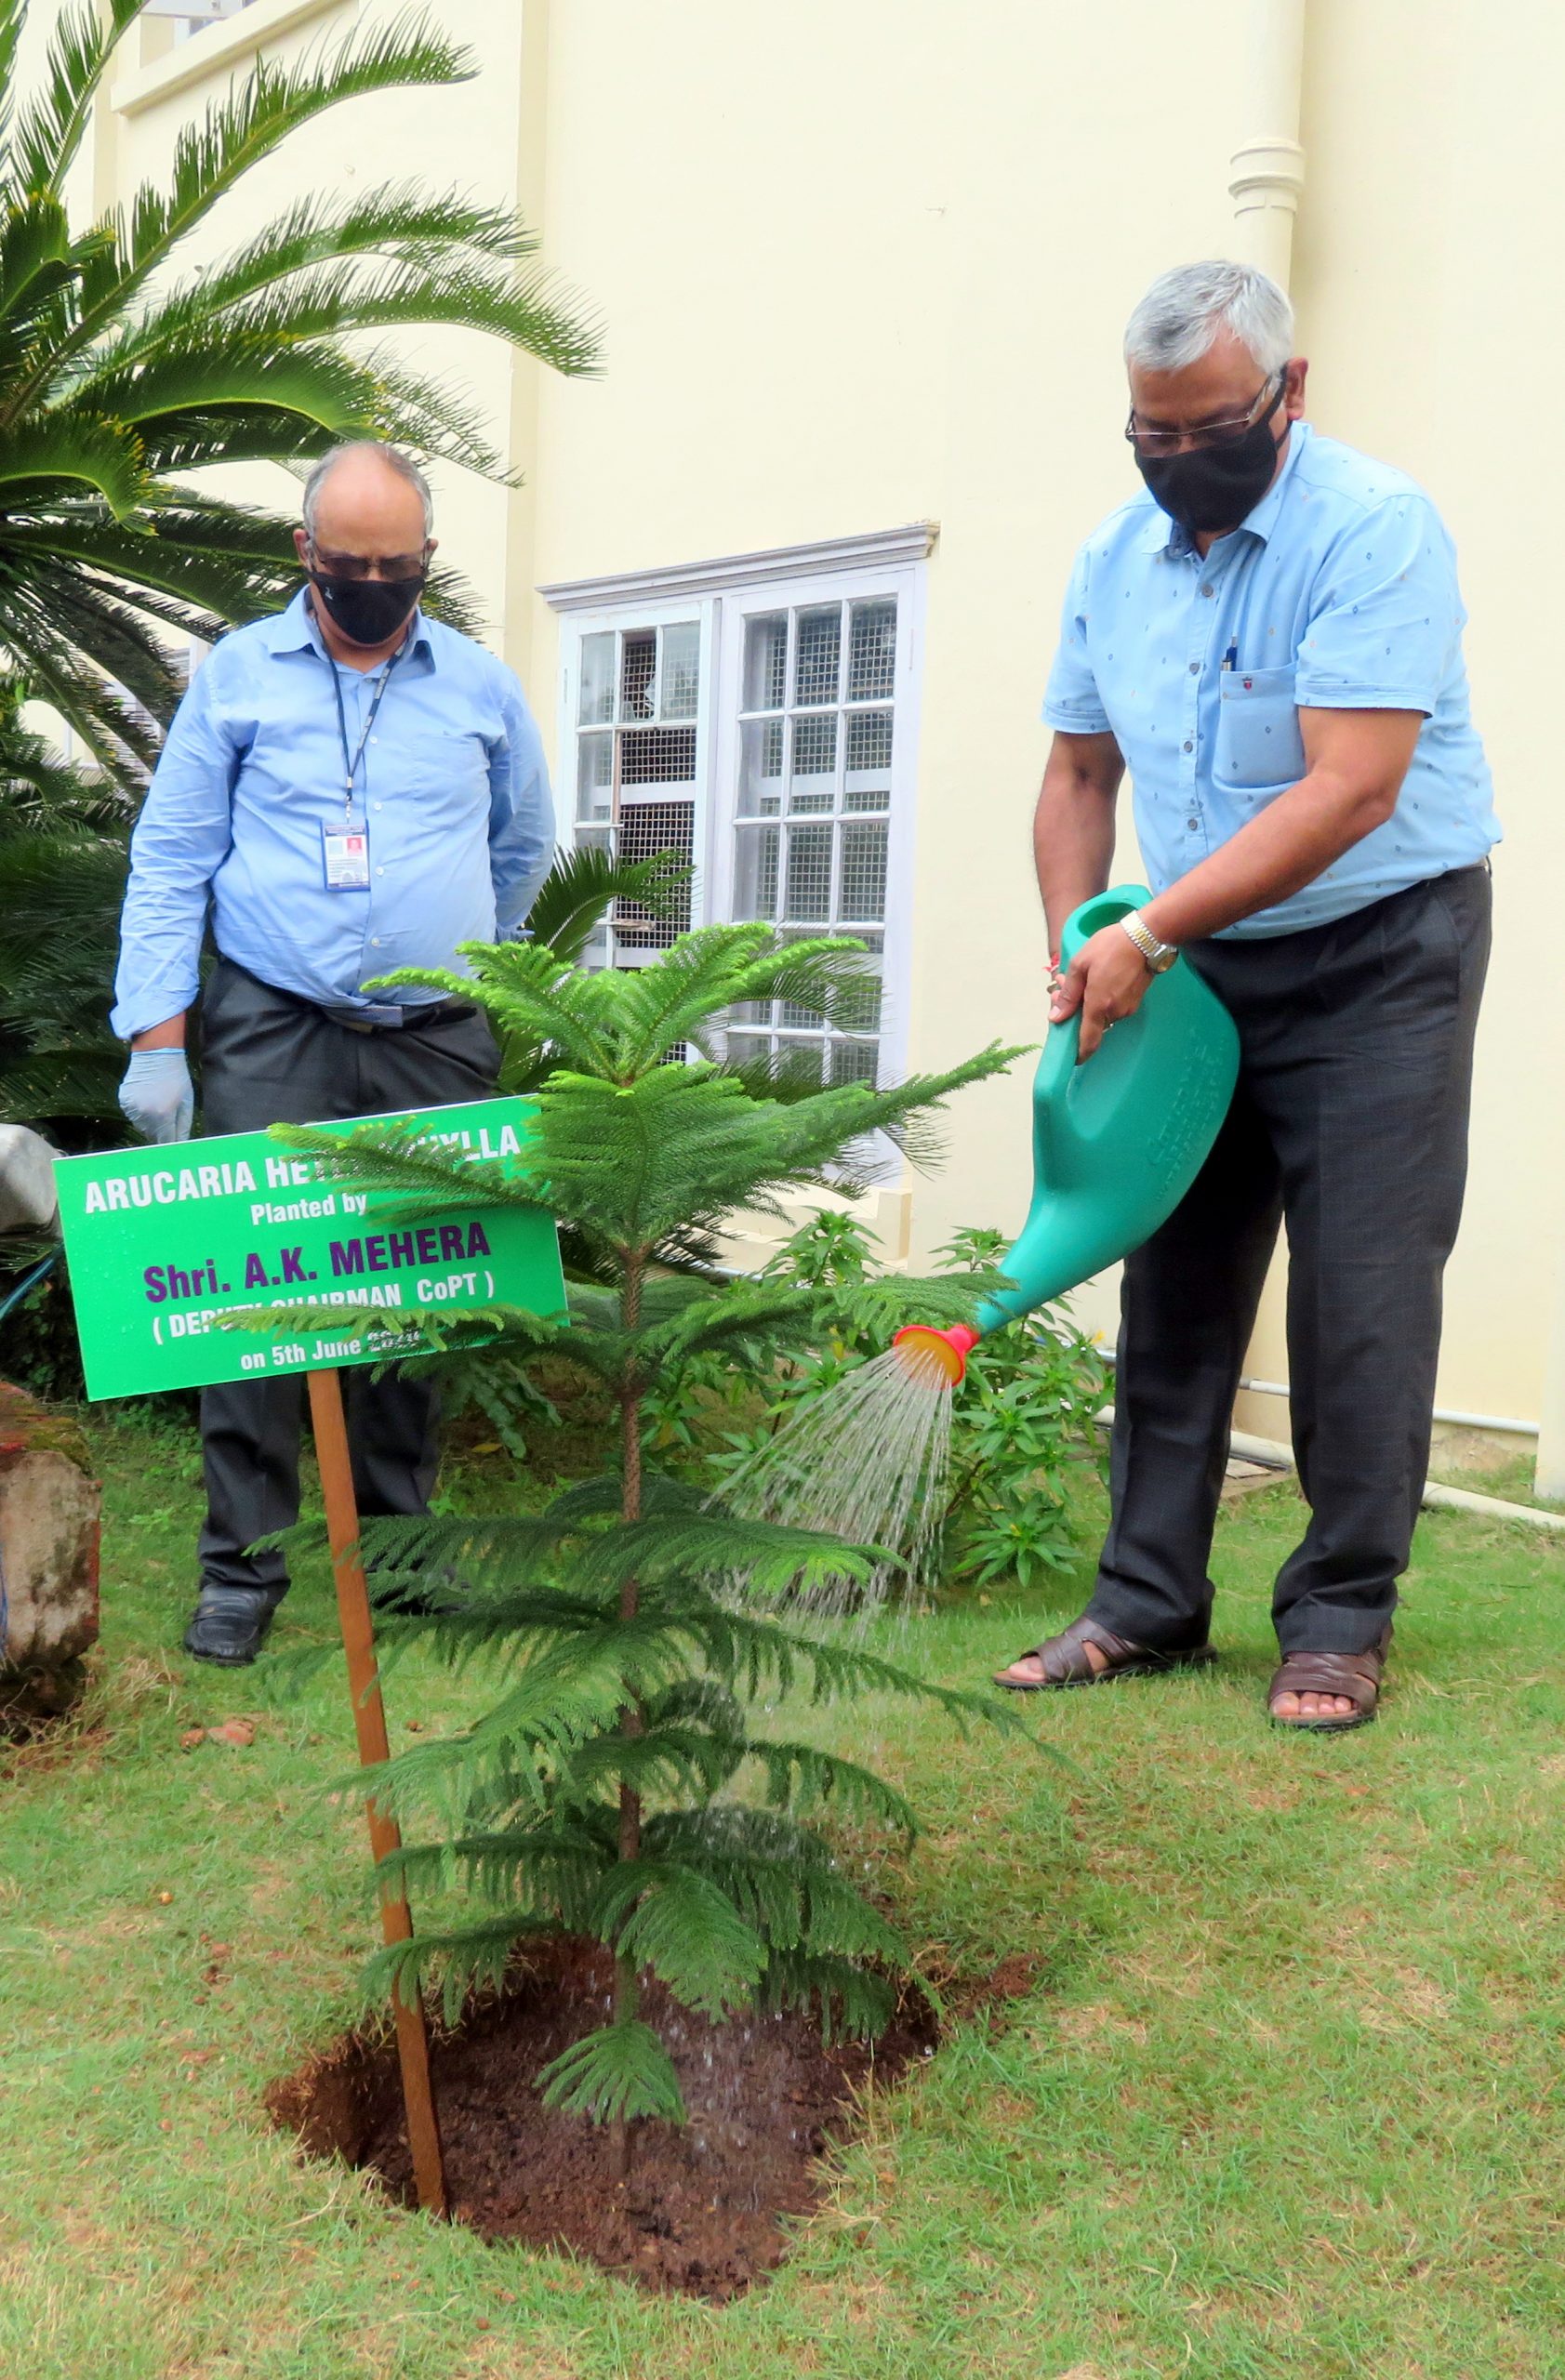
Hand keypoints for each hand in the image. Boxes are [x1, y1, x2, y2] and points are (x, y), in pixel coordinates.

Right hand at [118, 1049, 193, 1142]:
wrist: (156, 1054)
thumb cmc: (176, 1077)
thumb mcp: (186, 1102)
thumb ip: (183, 1126)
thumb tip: (180, 1144)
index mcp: (163, 1115)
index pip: (165, 1141)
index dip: (171, 1144)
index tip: (174, 1144)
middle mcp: (144, 1114)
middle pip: (153, 1135)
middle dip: (161, 1131)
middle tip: (168, 1116)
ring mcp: (131, 1108)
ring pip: (142, 1126)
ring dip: (150, 1122)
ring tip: (158, 1103)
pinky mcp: (123, 1101)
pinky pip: (133, 1115)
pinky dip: (140, 1112)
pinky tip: (148, 1097)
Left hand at [1049, 923, 1153, 1062]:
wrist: (1146, 937)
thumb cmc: (1110, 947)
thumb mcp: (1080, 965)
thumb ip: (1068, 994)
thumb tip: (1056, 1018)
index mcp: (1099, 1006)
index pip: (1088, 1040)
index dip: (1080, 1053)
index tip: (1072, 1058)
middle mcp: (1115, 1012)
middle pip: (1091, 1023)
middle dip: (1074, 1009)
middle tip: (1061, 985)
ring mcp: (1128, 1007)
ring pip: (1101, 1012)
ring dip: (1087, 1000)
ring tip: (1078, 975)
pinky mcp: (1135, 1000)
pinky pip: (1112, 1005)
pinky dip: (1100, 997)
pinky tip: (1095, 977)